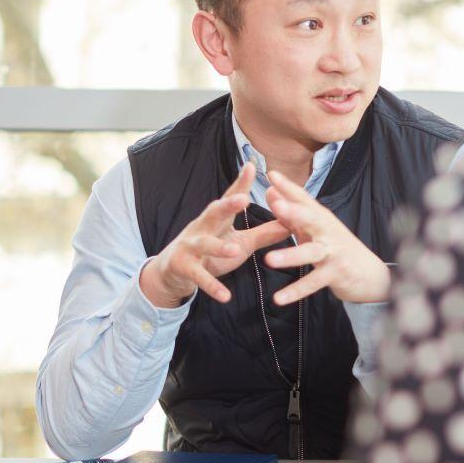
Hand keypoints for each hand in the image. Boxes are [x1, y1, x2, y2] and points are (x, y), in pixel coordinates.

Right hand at [138, 162, 289, 307]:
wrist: (173, 271)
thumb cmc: (211, 251)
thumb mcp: (240, 242)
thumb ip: (264, 233)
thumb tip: (291, 222)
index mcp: (218, 219)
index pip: (230, 198)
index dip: (241, 183)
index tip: (252, 166)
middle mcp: (202, 227)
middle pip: (214, 213)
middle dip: (227, 205)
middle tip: (242, 198)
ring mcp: (190, 247)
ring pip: (204, 244)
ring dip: (218, 246)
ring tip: (234, 249)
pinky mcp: (184, 267)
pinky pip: (199, 277)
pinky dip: (212, 286)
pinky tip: (226, 296)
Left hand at [261, 169, 391, 305]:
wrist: (371, 274)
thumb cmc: (337, 247)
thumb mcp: (314, 228)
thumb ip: (292, 212)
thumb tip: (270, 191)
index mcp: (321, 218)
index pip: (304, 199)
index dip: (288, 187)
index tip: (270, 173)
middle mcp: (329, 231)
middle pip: (312, 218)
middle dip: (294, 211)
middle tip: (276, 205)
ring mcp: (334, 252)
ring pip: (311, 252)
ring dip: (291, 255)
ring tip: (269, 260)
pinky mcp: (336, 273)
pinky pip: (314, 282)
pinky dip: (296, 291)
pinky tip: (279, 298)